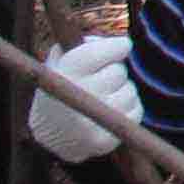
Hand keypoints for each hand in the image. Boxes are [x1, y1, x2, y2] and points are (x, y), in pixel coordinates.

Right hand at [27, 31, 139, 164]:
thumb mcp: (58, 61)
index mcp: (67, 71)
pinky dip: (128, 108)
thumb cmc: (61, 88)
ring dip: (122, 90)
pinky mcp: (104, 140)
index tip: (120, 46)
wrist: (47, 134)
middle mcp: (80, 94)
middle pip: (119, 71)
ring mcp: (93, 119)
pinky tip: (109, 111)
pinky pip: (135, 111)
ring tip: (103, 97)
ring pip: (130, 91)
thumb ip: (81, 45)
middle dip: (113, 71)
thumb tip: (121, 43)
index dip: (118, 46)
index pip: (110, 50)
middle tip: (100, 78)